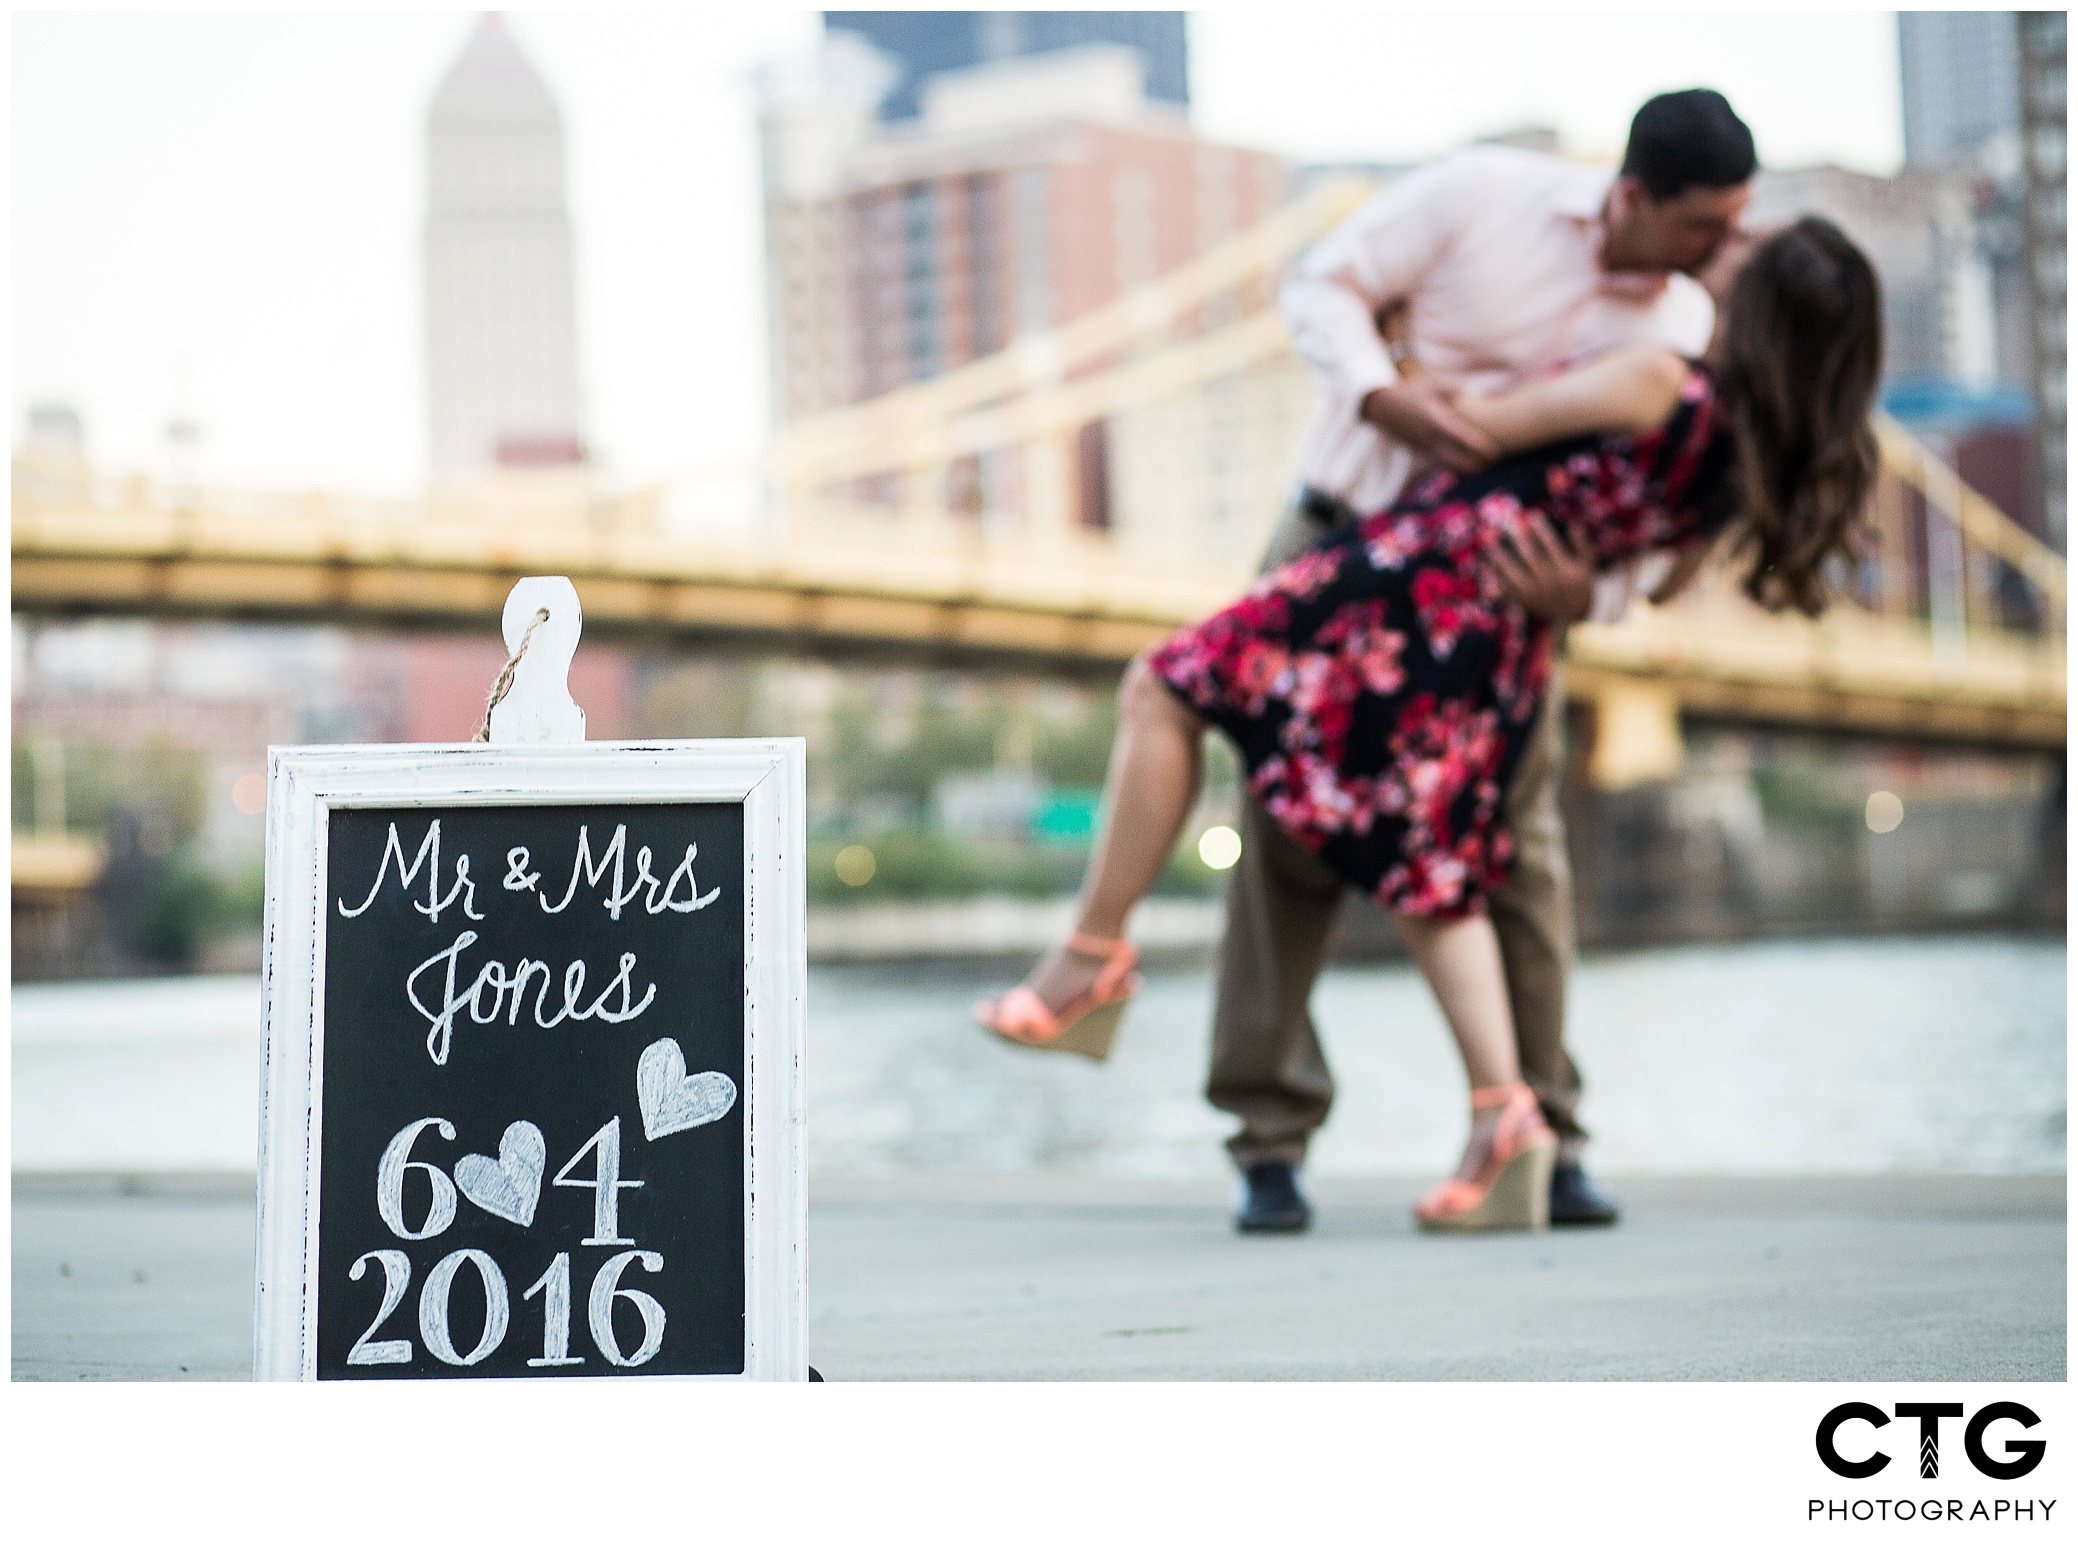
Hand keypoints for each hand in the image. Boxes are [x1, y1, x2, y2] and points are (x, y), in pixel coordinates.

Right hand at [1360, 379, 1499, 473]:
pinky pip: (1435, 462)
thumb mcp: (1430, 385)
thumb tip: (1471, 393)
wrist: (1380, 406)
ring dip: (1461, 467)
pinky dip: (1448, 464)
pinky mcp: (1415, 450)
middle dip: (1473, 465)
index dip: (1479, 447)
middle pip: (1455, 459)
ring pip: (1445, 463)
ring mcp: (1421, 446)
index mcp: (1435, 421)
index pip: (1462, 438)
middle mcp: (1428, 438)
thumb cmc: (1407, 392)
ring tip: (1478, 468)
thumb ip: (1451, 390)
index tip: (1495, 452)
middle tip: (1489, 465)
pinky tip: (1457, 464)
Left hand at [1490, 516, 1594, 624]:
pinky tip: (1492, 567)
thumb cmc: (1580, 585)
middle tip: (1508, 525)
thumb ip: (1582, 545)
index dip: (1542, 529)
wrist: (1574, 617)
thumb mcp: (1587, 566)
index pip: (1552, 546)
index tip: (1532, 515)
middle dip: (1519, 540)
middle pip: (1531, 558)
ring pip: (1516, 576)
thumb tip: (1576, 522)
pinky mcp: (1527, 603)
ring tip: (1492, 547)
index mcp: (1566, 571)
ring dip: (1502, 561)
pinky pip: (1510, 592)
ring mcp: (1537, 594)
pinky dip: (1499, 580)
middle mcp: (1551, 582)